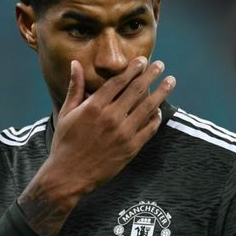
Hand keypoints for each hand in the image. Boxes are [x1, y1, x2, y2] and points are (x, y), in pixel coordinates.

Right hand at [17, 57, 175, 235]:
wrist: (69, 174)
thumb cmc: (65, 142)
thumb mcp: (67, 113)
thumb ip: (74, 87)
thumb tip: (75, 63)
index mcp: (94, 106)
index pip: (119, 81)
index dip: (133, 69)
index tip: (143, 60)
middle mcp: (111, 117)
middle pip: (137, 90)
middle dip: (151, 75)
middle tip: (161, 65)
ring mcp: (123, 133)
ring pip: (147, 108)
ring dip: (161, 93)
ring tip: (170, 82)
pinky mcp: (131, 148)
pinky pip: (149, 130)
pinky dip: (156, 118)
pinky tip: (159, 111)